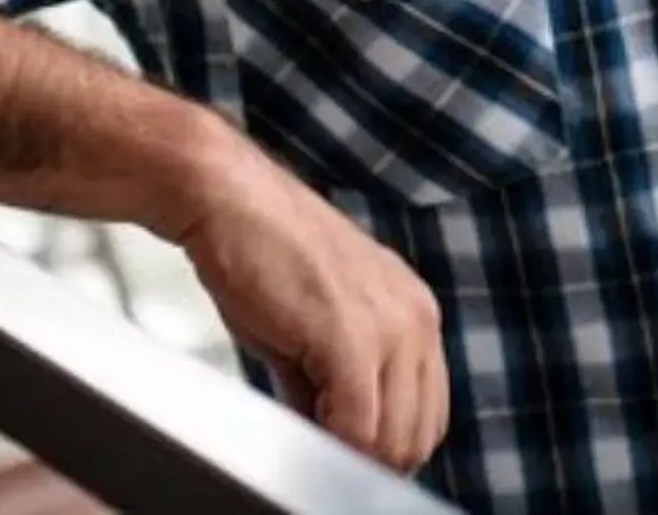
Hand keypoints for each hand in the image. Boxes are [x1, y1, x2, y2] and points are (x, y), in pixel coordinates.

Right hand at [167, 119, 448, 473]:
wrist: (230, 199)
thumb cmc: (262, 253)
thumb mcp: (318, 322)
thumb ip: (340, 381)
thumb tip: (338, 439)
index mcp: (414, 308)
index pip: (427, 411)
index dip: (386, 445)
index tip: (348, 455)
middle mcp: (415, 315)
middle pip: (418, 435)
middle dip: (371, 458)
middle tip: (323, 453)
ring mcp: (389, 327)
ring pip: (393, 441)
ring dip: (351, 455)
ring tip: (308, 439)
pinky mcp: (352, 339)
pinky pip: (358, 429)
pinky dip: (330, 445)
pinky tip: (300, 428)